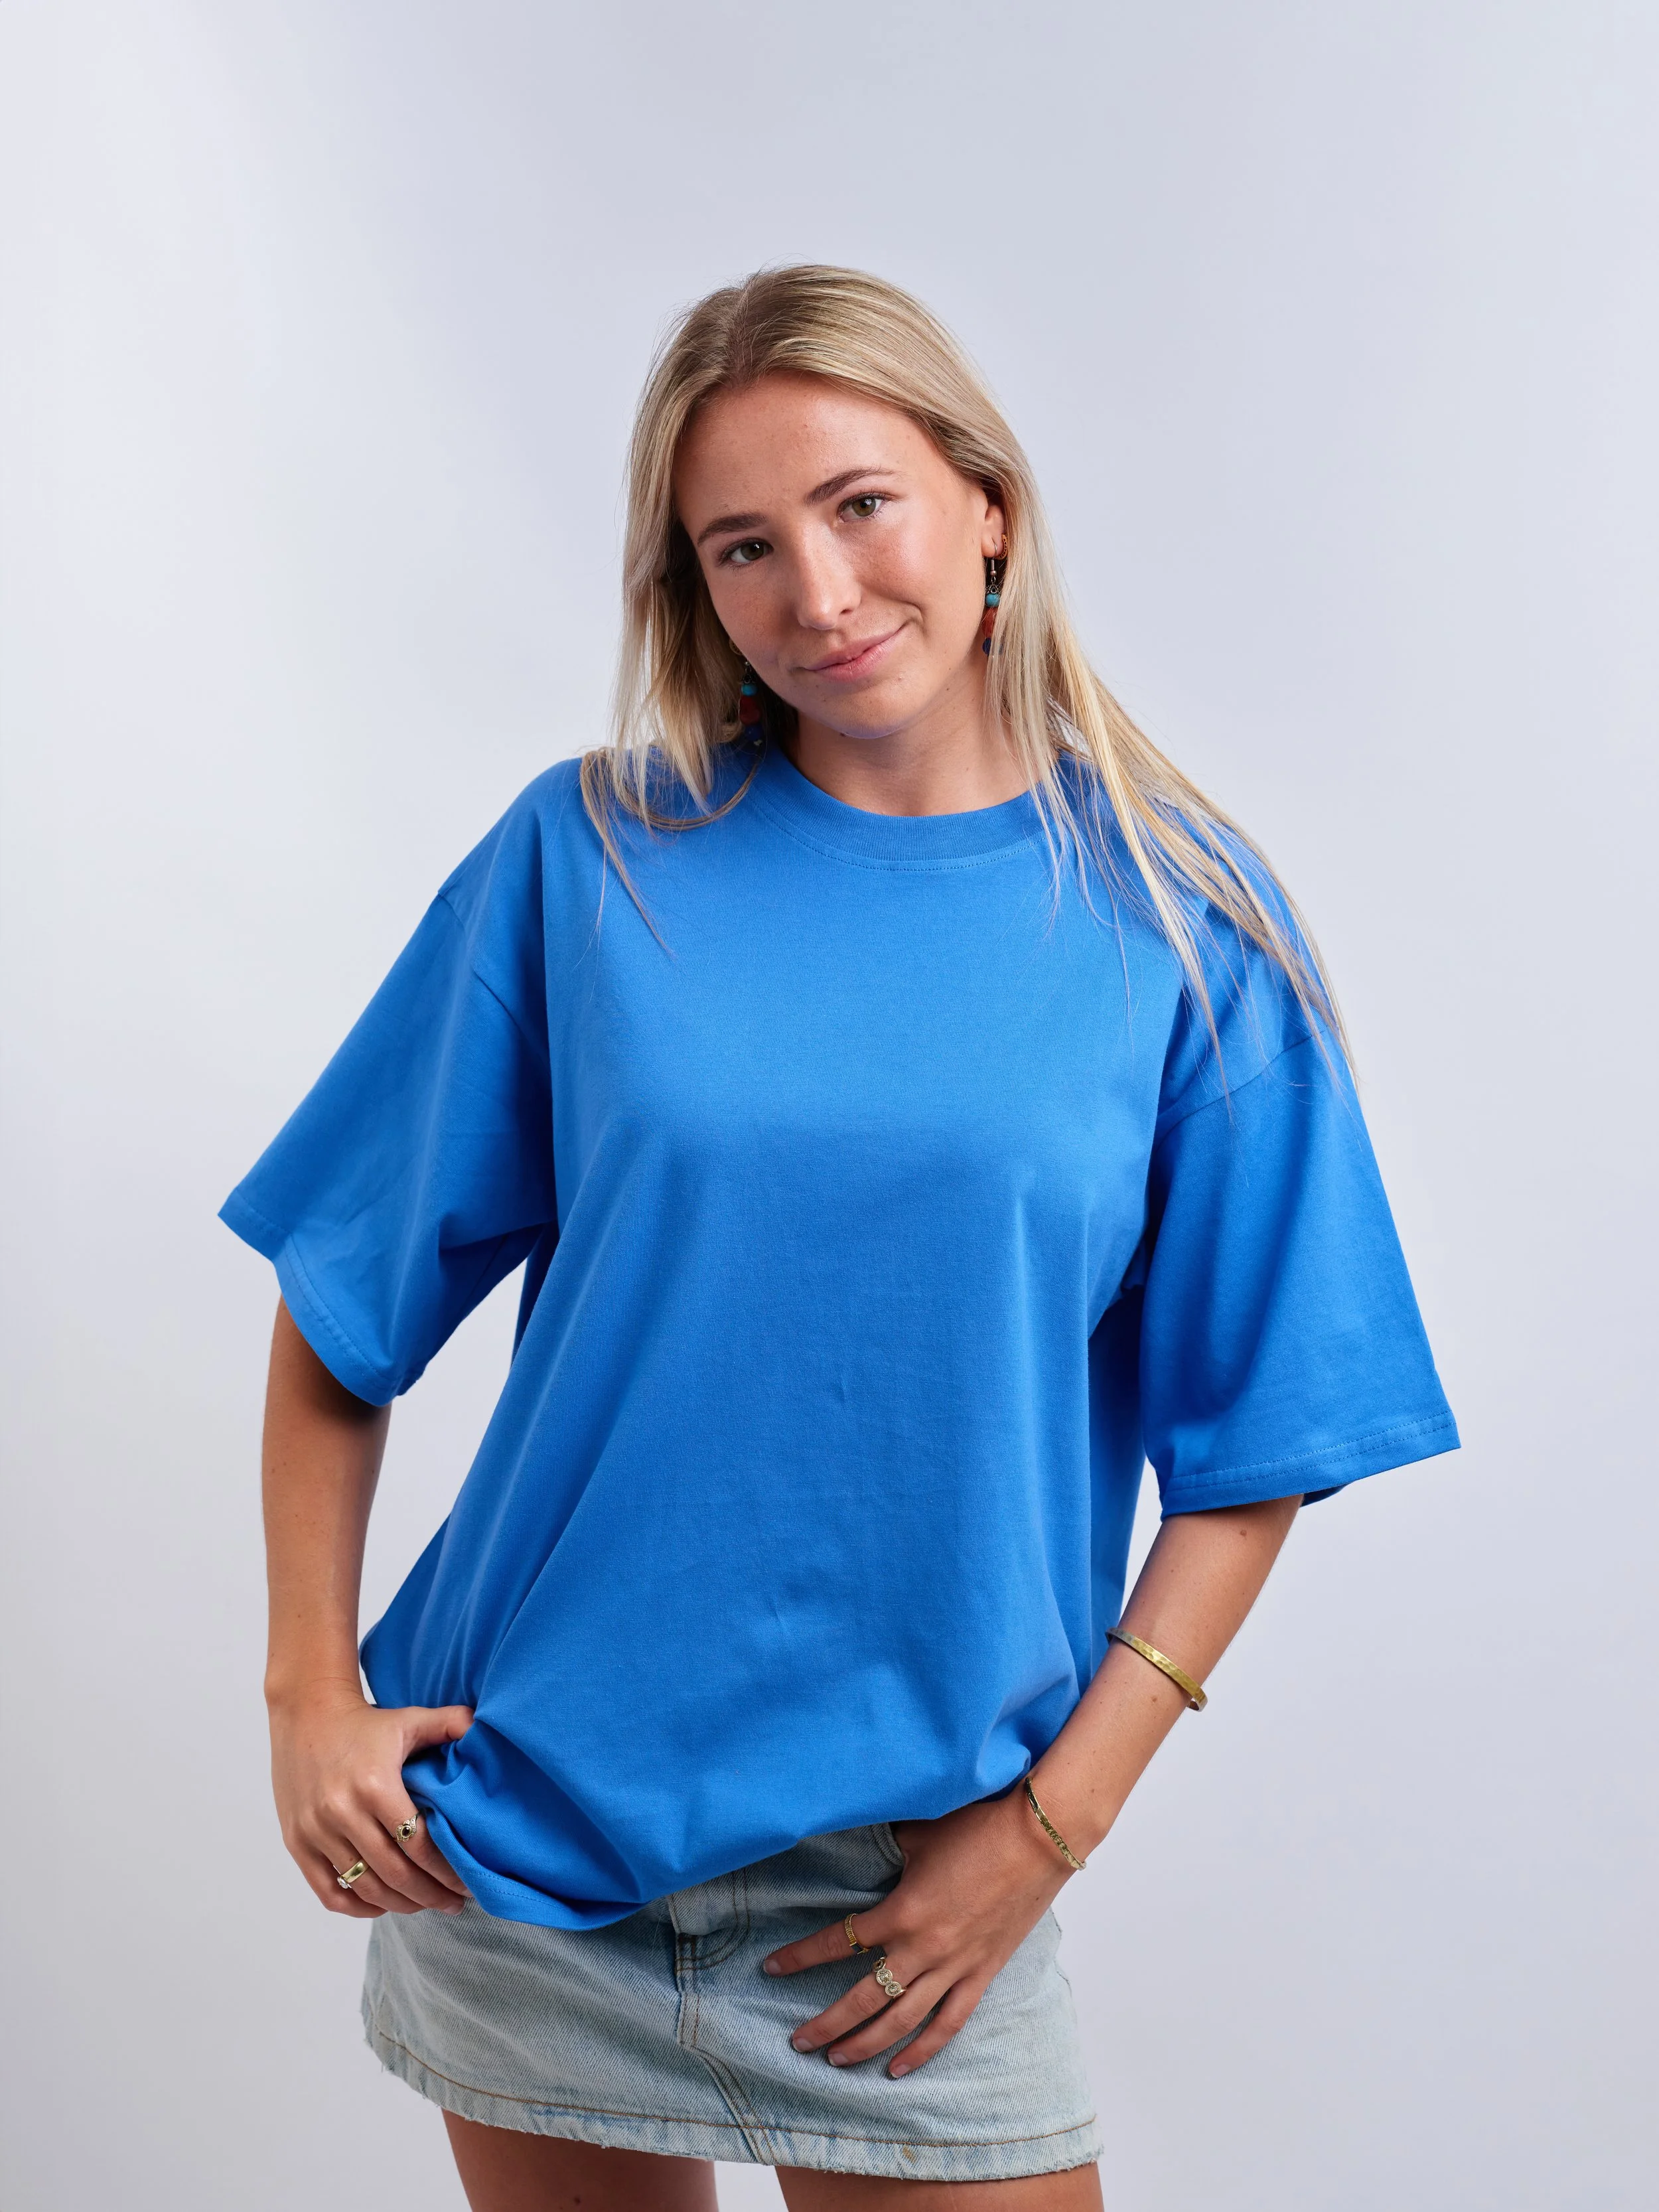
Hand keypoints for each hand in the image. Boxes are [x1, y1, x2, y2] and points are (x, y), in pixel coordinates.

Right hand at [268, 1679, 473, 1918]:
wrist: (306, 1712)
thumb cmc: (365, 1722)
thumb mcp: (409, 1718)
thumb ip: (449, 1723)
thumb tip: (483, 1726)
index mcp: (375, 1785)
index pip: (417, 1844)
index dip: (445, 1871)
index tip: (467, 1883)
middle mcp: (342, 1812)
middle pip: (394, 1874)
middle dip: (430, 1895)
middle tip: (454, 1904)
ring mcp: (316, 1831)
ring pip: (364, 1887)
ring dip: (399, 1905)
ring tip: (424, 1905)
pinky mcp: (296, 1842)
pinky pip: (328, 1891)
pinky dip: (356, 1906)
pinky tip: (381, 1905)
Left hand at [763, 1789, 1073, 2076]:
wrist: (1038, 1839)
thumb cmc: (977, 1826)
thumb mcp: (918, 1834)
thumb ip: (884, 1849)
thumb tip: (856, 1845)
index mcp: (902, 1912)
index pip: (840, 1941)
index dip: (802, 1957)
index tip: (772, 1968)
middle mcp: (924, 1948)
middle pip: (864, 1998)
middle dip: (827, 2023)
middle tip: (797, 2041)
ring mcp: (954, 1967)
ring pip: (901, 2020)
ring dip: (865, 2044)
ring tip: (835, 2060)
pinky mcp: (982, 1975)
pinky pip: (948, 2023)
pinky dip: (922, 2050)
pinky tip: (898, 2069)